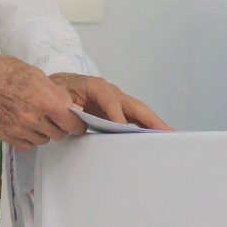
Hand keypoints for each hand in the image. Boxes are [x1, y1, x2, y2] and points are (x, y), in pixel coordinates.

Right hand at [0, 54, 86, 147]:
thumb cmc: (11, 72)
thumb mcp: (40, 77)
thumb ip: (57, 95)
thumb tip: (72, 108)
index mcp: (45, 102)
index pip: (71, 123)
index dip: (77, 124)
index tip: (77, 124)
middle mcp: (33, 119)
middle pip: (58, 134)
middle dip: (60, 127)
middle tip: (55, 119)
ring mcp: (19, 129)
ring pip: (43, 140)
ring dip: (44, 133)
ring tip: (37, 120)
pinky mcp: (7, 136)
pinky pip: (27, 145)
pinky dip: (29, 138)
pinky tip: (26, 127)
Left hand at [52, 72, 171, 130]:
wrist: (58, 87)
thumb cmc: (58, 90)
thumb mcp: (57, 96)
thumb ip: (66, 106)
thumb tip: (77, 118)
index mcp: (96, 87)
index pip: (110, 100)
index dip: (117, 114)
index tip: (122, 128)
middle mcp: (112, 93)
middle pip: (134, 106)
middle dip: (150, 119)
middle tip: (166, 131)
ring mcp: (118, 103)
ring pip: (139, 114)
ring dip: (154, 125)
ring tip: (169, 137)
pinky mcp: (118, 112)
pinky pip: (135, 120)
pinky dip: (146, 128)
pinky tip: (155, 139)